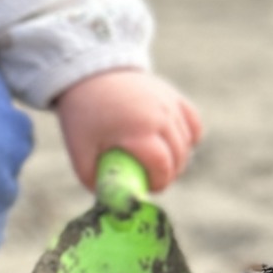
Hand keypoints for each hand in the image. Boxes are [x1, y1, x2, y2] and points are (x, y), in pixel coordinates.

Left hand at [54, 69, 201, 194]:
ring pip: (187, 142)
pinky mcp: (172, 95)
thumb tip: (112, 200)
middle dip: (169, 174)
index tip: (148, 187)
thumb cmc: (83, 114)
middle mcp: (160, 117)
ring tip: (157, 163)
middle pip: (179, 157)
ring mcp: (169, 104)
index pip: (163, 166)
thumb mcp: (79, 150)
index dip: (159, 182)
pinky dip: (189, 137)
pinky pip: (193, 123)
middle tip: (152, 178)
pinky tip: (175, 144)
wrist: (88, 72)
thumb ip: (93, 179)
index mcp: (137, 131)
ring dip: (178, 158)